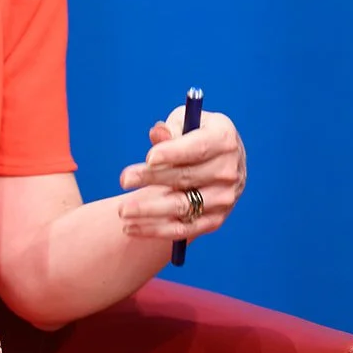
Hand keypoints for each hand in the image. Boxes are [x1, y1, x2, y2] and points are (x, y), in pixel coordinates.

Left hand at [116, 109, 246, 243]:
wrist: (220, 163)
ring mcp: (225, 198)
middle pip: (187, 177)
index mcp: (225, 139)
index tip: (149, 158)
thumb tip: (157, 133)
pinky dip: (155, 230)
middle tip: (124, 180)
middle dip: (153, 178)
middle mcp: (229, 170)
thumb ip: (171, 130)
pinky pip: (183, 229)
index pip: (199, 148)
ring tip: (123, 210)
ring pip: (183, 206)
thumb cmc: (194, 136)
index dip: (174, 153)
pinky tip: (130, 228)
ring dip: (150, 210)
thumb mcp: (185, 123)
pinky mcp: (215, 220)